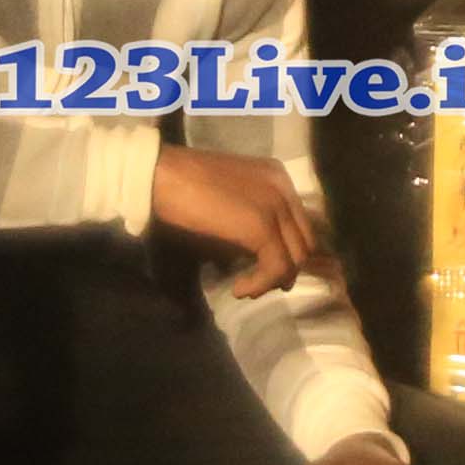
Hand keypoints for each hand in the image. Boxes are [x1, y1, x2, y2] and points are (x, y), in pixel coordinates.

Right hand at [150, 143, 325, 297]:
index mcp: (277, 176)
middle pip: (303, 241)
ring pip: (295, 257)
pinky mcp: (262, 226)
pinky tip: (238, 289)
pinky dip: (260, 284)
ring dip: (273, 280)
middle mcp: (284, 188)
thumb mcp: (228, 197)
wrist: (161, 175)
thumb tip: (253, 252)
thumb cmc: (183, 184)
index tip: (266, 268)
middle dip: (285, 268)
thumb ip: (249, 214)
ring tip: (246, 288)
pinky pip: (277, 267)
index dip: (287, 250)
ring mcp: (276, 206)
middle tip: (259, 284)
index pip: (299, 222)